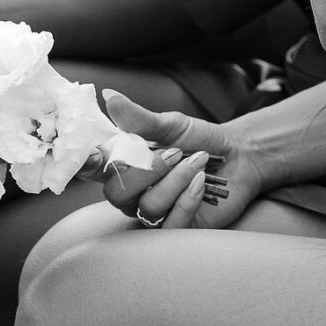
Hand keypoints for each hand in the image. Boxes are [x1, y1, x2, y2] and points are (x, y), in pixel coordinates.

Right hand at [92, 90, 262, 231]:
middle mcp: (133, 192)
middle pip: (117, 193)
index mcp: (124, 164)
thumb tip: (110, 97)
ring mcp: (153, 212)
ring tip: (197, 163)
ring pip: (148, 206)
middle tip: (175, 152)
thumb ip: (140, 118)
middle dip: (147, 171)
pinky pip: (171, 224)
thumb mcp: (171, 125)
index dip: (87, 165)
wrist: (238, 158)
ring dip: (176, 181)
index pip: (94, 170)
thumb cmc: (199, 142)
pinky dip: (188, 200)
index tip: (95, 154)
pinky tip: (201, 183)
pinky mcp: (177, 227)